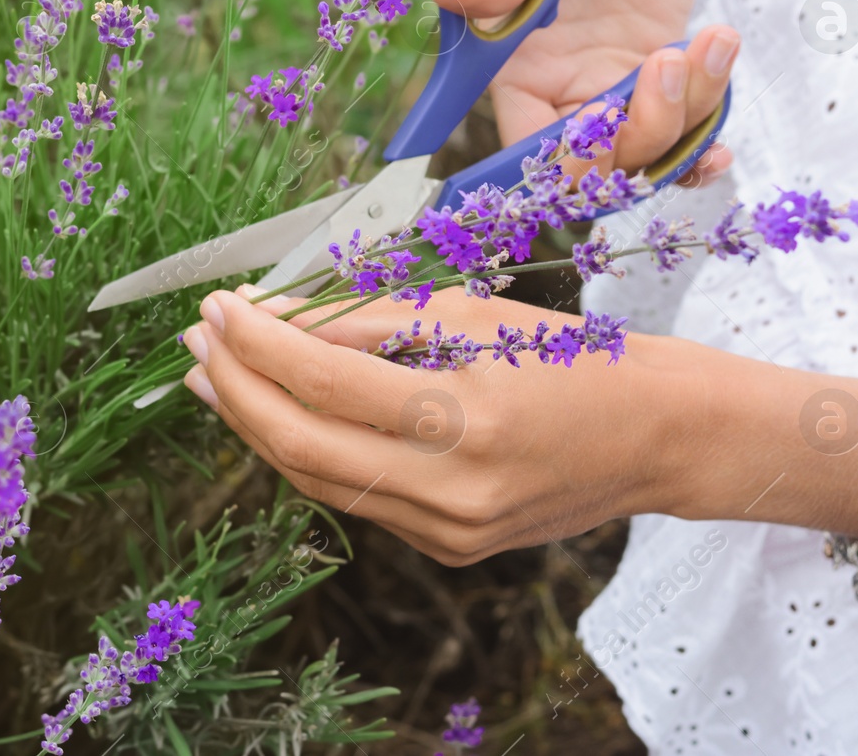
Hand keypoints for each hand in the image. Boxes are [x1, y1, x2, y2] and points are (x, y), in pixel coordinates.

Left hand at [180, 285, 681, 566]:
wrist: (660, 436)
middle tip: (198, 342)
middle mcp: (455, 489)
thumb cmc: (574, 358)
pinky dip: (310, 454)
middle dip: (237, 390)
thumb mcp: (475, 315)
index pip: (327, 381)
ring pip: (320, 481)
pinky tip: (280, 414)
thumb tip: (272, 314)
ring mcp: (450, 532)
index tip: (219, 306)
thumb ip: (368, 320)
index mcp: (469, 416)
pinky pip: (356, 499)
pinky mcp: (449, 550)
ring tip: (216, 376)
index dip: (259, 343)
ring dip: (258, 425)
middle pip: (304, 447)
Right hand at [433, 0, 735, 186]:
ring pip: (645, 152)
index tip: (598, 126)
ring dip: (685, 115)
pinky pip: (680, 136)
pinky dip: (701, 143)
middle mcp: (558, 89)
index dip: (559, 162)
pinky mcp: (660, 78)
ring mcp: (612, 87)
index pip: (524, 149)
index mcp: (512, 67)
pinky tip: (720, 142)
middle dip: (636, 138)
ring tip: (709, 41)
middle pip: (592, 168)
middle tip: (665, 64)